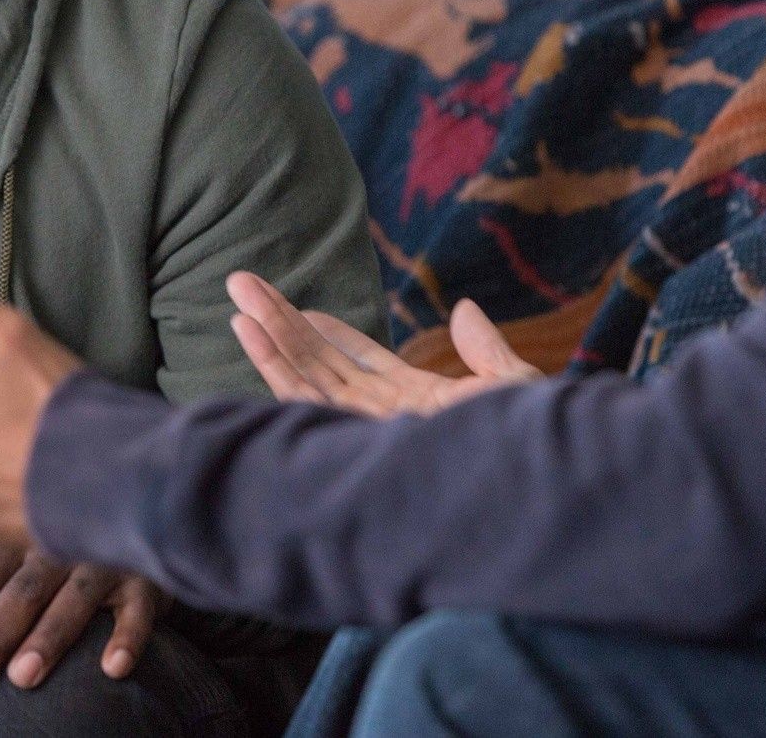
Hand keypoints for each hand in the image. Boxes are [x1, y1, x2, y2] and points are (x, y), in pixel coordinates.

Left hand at [0, 539, 165, 693]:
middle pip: (19, 590)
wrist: (130, 502)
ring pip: (74, 595)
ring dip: (50, 636)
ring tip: (24, 678)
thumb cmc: (50, 547)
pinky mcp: (146, 574)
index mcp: (14, 536)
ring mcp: (103, 555)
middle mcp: (57, 541)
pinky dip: (128, 634)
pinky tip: (112, 668)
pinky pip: (140, 604)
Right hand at [227, 273, 539, 417]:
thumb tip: (464, 308)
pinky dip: (271, 363)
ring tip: (238, 299)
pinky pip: (300, 396)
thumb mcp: (512, 386)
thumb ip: (485, 349)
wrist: (524, 482)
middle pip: (320, 359)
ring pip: (303, 372)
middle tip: (243, 283)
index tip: (301, 309)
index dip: (331, 333)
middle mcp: (382, 415)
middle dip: (281, 321)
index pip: (362, 361)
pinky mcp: (348, 434)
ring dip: (268, 334)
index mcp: (418, 401)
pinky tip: (248, 332)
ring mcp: (362, 426)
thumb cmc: (527, 448)